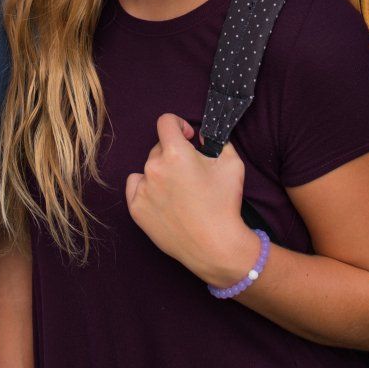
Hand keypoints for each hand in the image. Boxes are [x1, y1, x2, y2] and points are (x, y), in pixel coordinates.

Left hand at [124, 113, 258, 285]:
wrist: (215, 245)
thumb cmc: (225, 204)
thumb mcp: (232, 164)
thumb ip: (218, 142)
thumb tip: (203, 137)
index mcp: (176, 153)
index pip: (166, 122)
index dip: (179, 125)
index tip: (188, 137)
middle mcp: (154, 168)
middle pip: (158, 148)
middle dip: (173, 155)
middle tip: (191, 173)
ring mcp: (142, 190)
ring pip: (148, 169)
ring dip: (161, 173)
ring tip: (179, 191)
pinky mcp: (136, 209)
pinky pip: (135, 188)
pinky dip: (146, 189)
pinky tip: (163, 200)